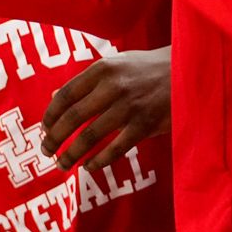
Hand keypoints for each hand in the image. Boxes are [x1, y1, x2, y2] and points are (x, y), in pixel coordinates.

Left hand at [38, 46, 170, 170]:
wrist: (189, 70)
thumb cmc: (146, 69)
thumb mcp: (114, 64)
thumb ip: (85, 81)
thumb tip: (54, 97)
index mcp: (102, 69)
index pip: (66, 95)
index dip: (50, 115)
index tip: (43, 128)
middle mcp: (112, 87)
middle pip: (73, 117)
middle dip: (55, 137)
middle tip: (45, 151)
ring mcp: (129, 107)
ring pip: (91, 136)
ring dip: (72, 154)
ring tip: (62, 164)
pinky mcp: (145, 125)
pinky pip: (116, 148)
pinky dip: (99, 160)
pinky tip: (89, 167)